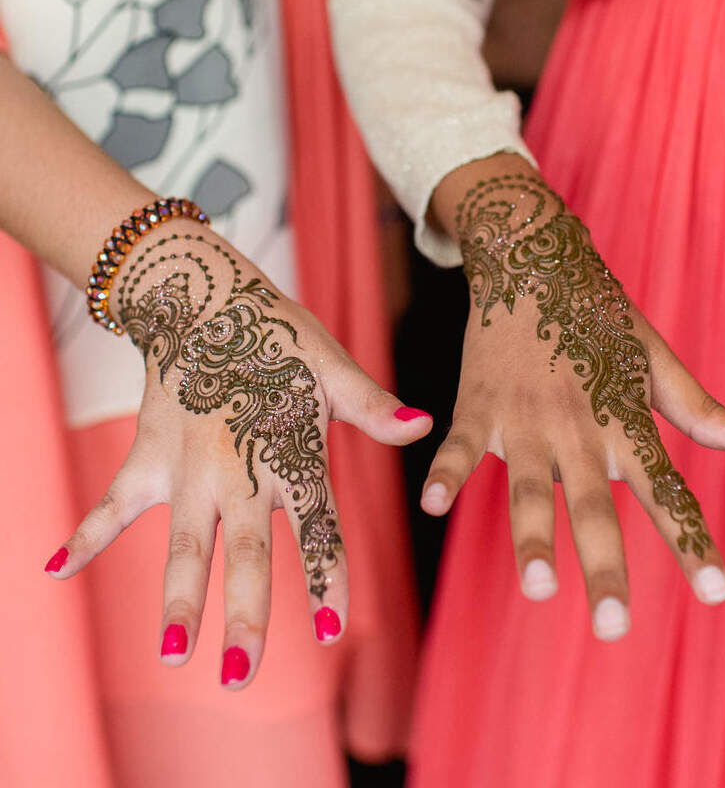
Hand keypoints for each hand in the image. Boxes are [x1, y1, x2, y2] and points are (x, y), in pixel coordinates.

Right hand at [44, 220, 431, 686]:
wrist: (200, 296)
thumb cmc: (274, 332)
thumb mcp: (328, 362)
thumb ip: (368, 405)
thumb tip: (423, 427)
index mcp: (291, 451)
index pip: (317, 527)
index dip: (327, 580)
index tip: (335, 633)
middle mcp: (240, 469)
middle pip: (248, 552)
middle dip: (248, 615)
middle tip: (241, 676)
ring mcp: (189, 466)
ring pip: (185, 544)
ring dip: (179, 599)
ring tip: (173, 655)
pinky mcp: (149, 455)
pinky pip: (114, 503)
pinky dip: (85, 535)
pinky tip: (54, 571)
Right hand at [423, 160, 724, 640]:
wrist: (531, 257)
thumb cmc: (598, 313)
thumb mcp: (652, 356)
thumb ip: (698, 408)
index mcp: (623, 418)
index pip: (666, 490)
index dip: (692, 543)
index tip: (716, 595)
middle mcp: (578, 425)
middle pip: (594, 506)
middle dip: (605, 567)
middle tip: (614, 627)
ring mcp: (525, 415)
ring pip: (527, 487)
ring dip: (532, 537)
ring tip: (539, 589)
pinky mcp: (479, 401)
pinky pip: (460, 443)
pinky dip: (445, 471)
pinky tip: (434, 505)